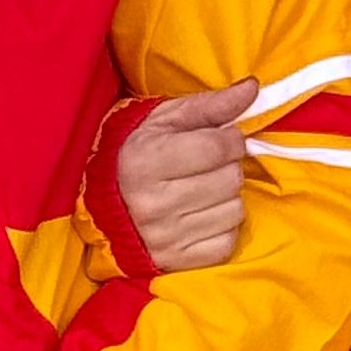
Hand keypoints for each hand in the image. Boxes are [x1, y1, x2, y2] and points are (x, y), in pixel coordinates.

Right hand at [118, 81, 254, 271]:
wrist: (98, 205)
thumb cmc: (136, 153)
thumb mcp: (164, 120)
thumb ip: (210, 105)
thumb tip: (252, 88)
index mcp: (145, 162)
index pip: (217, 148)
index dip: (231, 139)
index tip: (223, 138)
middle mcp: (153, 203)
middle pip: (230, 179)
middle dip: (228, 166)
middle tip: (208, 166)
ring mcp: (165, 237)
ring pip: (234, 210)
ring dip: (227, 197)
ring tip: (203, 190)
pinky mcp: (176, 262)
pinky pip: (226, 242)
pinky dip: (223, 227)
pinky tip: (203, 215)